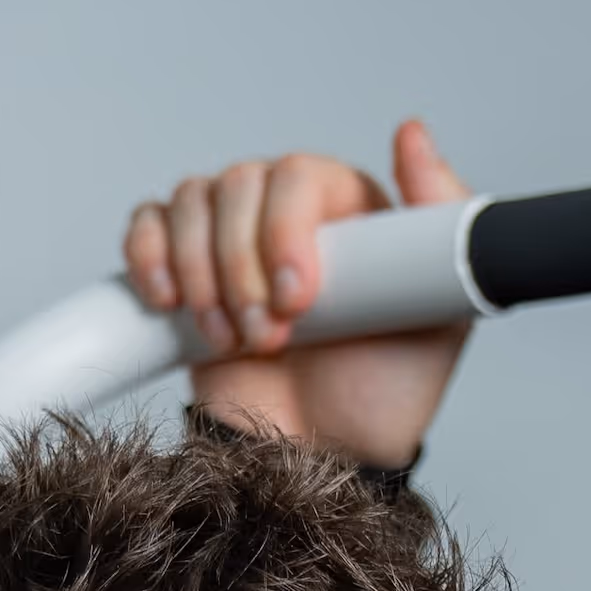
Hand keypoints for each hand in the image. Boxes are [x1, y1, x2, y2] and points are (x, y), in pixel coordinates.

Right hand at [124, 120, 475, 467]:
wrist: (322, 457)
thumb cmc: (382, 395)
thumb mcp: (441, 316)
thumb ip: (444, 220)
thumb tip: (411, 133)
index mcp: (346, 207)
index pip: (297, 175)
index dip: (285, 229)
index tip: (296, 298)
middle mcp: (285, 211)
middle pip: (237, 184)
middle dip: (241, 266)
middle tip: (270, 337)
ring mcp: (230, 237)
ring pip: (189, 202)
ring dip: (202, 275)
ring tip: (231, 340)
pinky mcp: (183, 268)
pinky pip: (146, 227)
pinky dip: (149, 259)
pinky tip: (170, 302)